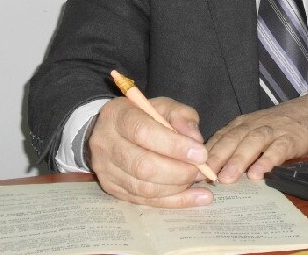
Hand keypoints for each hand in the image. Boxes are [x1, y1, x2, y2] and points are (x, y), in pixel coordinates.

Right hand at [87, 96, 213, 207]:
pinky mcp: (112, 188)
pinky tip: (196, 197)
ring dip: (177, 187)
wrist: (112, 130)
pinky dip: (173, 201)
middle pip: (142, 165)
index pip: (143, 132)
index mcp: (117, 115)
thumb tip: (195, 140)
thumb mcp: (164, 106)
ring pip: (143, 188)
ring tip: (199, 180)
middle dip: (178, 171)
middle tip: (201, 170)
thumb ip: (181, 117)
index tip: (200, 154)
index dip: (174, 146)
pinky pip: (145, 200)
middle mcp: (105, 143)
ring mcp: (105, 169)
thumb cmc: (143, 116)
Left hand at [206, 91, 307, 182]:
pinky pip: (278, 149)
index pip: (220, 137)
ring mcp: (273, 130)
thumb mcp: (254, 131)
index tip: (191, 170)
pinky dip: (267, 160)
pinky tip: (259, 174)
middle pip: (232, 138)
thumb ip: (236, 146)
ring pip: (252, 142)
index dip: (206, 153)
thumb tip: (211, 169)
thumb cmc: (279, 126)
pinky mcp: (291, 138)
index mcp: (242, 124)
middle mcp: (254, 125)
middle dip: (217, 157)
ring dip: (238, 160)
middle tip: (204, 175)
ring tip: (227, 178)